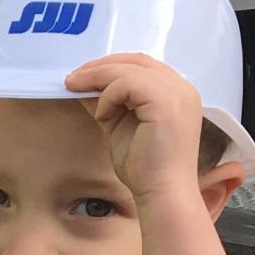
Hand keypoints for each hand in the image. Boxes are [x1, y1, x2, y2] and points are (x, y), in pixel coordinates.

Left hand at [63, 52, 204, 203]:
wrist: (161, 194)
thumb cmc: (145, 168)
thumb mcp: (120, 125)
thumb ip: (108, 103)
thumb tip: (83, 86)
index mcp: (176, 93)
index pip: (143, 65)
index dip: (112, 65)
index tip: (83, 75)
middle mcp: (182, 88)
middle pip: (137, 60)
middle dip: (101, 66)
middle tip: (73, 78)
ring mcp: (177, 93)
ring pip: (129, 69)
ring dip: (98, 77)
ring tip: (76, 91)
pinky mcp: (166, 102)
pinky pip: (127, 84)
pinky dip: (108, 96)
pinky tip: (103, 115)